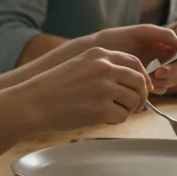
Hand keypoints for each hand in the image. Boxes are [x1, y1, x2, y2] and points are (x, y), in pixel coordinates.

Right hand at [15, 48, 151, 131]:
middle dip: (140, 96)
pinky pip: (122, 116)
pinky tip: (100, 118)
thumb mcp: (80, 64)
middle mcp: (105, 68)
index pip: (135, 63)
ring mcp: (104, 88)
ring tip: (108, 112)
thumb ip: (105, 67)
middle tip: (135, 106)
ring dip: (126, 110)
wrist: (33, 103)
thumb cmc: (54, 87)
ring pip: (133, 100)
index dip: (143, 77)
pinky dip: (115, 120)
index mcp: (100, 55)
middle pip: (139, 82)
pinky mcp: (101, 109)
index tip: (144, 87)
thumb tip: (135, 81)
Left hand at [90, 24, 176, 93]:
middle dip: (173, 70)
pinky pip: (161, 89)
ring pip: (172, 80)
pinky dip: (156, 88)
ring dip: (165, 80)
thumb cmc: (114, 40)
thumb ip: (159, 34)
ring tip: (148, 77)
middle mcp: (162, 57)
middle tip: (158, 72)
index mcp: (163, 43)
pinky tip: (144, 84)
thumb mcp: (137, 33)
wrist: (94, 55)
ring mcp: (155, 71)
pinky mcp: (147, 83)